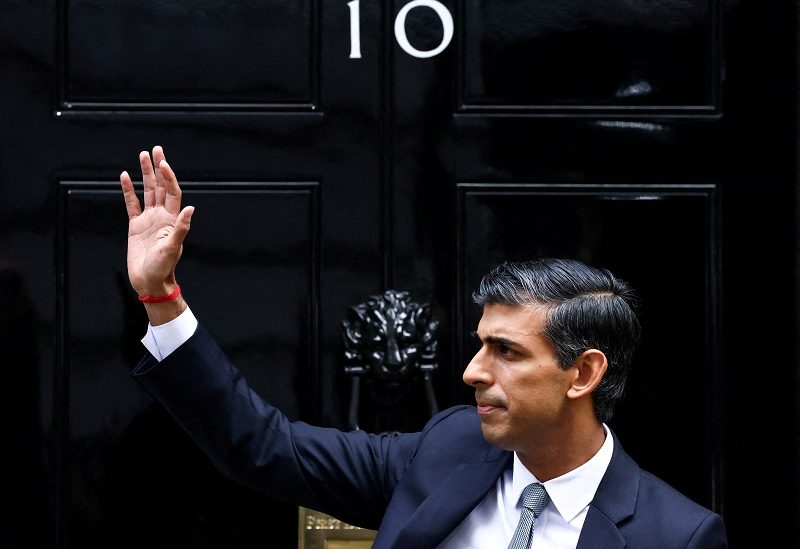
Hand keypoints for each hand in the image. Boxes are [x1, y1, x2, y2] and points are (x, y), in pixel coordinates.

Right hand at [120, 146, 193, 299]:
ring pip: (147, 191)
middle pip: (161, 187)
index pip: (172, 192)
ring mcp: (148, 219)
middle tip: (155, 149)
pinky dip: (128, 190)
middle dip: (158, 168)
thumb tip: (191, 208)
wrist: (149, 282)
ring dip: (145, 174)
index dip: (169, 178)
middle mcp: (162, 216)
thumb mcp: (173, 248)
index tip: (163, 163)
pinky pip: (131, 204)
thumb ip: (181, 228)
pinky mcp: (135, 226)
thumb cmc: (163, 267)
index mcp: (172, 220)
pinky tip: (125, 176)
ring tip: (142, 155)